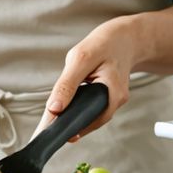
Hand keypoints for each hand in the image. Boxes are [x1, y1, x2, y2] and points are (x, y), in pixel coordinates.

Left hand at [40, 17, 143, 138]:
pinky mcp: (110, 98)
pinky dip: (79, 108)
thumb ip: (66, 85)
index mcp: (113, 91)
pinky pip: (93, 108)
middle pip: (90, 120)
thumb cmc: (102, 45)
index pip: (89, 118)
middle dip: (70, 124)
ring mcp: (115, 100)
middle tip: (48, 127)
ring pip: (91, 115)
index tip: (51, 133)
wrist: (124, 39)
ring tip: (54, 119)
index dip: (70, 127)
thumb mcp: (80, 59)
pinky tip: (66, 107)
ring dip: (74, 116)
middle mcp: (117, 99)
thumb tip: (54, 109)